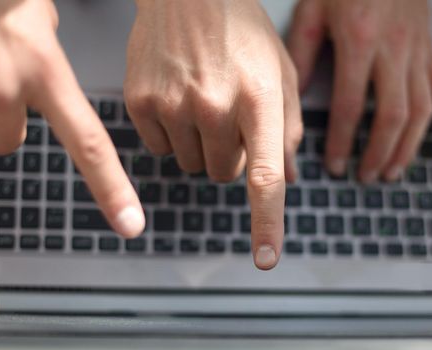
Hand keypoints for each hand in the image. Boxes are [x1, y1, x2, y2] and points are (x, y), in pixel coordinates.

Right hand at [0, 0, 143, 237]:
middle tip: (1, 73)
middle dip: (5, 117)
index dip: (111, 189)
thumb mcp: (39, 16)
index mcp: (44, 70)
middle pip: (8, 141)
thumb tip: (51, 89)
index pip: (88, 143)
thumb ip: (48, 64)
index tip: (131, 225)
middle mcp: (3, 87)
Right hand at [125, 0, 301, 269]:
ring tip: (204, 102)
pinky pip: (161, 149)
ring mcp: (174, 103)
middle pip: (224, 174)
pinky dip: (172, 135)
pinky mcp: (141, 101)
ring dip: (202, 146)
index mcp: (259, 98)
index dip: (267, 223)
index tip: (265, 258)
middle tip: (231, 117)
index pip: (265, 176)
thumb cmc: (243, 31)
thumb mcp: (281, 72)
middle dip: (232, 156)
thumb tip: (289, 178)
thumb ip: (289, 129)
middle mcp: (216, 105)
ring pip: (192, 165)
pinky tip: (179, 100)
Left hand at [288, 0, 431, 181]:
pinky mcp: (431, 50)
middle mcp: (393, 50)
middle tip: (365, 177)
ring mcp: (418, 52)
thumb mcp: (312, 10)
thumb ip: (301, 53)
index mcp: (359, 41)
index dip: (340, 141)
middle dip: (377, 154)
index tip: (333, 165)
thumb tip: (290, 96)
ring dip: (408, 147)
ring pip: (420, 110)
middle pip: (391, 116)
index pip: (349, 105)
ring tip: (392, 172)